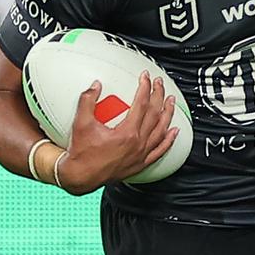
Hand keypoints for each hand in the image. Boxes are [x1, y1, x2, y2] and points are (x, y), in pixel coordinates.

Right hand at [61, 73, 178, 193]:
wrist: (81, 177)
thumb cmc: (81, 154)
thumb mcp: (81, 124)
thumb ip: (87, 101)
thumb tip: (95, 85)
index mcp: (127, 133)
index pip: (142, 104)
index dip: (145, 87)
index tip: (145, 78)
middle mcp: (137, 144)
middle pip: (155, 114)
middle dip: (158, 96)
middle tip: (159, 84)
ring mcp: (141, 155)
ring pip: (161, 131)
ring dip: (167, 114)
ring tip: (170, 102)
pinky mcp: (140, 164)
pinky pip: (159, 151)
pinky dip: (169, 140)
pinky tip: (173, 132)